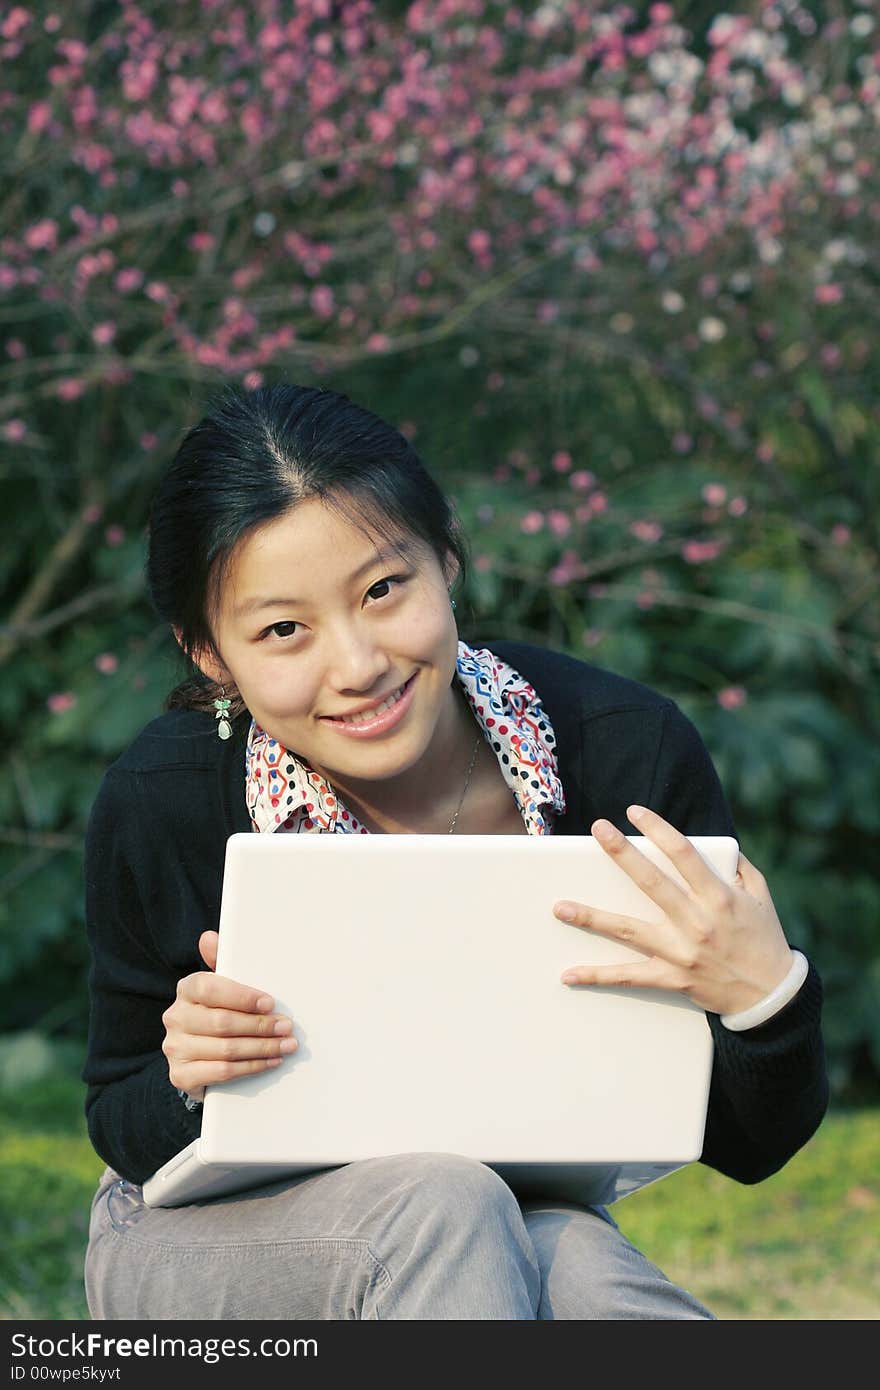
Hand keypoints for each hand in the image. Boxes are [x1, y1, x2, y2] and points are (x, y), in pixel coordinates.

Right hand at [161, 930, 296, 1100]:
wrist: (199, 1058)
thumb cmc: (216, 1014)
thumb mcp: (221, 987)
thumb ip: (221, 963)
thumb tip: (209, 937)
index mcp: (186, 989)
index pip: (209, 988)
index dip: (241, 996)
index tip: (269, 1003)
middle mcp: (175, 1017)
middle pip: (222, 1022)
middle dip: (260, 1026)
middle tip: (287, 1027)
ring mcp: (175, 1048)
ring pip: (225, 1049)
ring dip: (262, 1048)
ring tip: (286, 1045)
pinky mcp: (180, 1075)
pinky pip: (221, 1072)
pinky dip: (251, 1067)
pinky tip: (270, 1062)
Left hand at [553, 806, 794, 1015]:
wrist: (772, 996)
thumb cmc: (765, 939)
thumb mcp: (761, 895)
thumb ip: (738, 866)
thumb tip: (717, 843)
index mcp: (719, 896)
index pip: (683, 854)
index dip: (658, 829)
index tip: (634, 811)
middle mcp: (697, 921)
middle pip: (651, 882)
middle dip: (622, 854)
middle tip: (598, 830)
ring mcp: (681, 951)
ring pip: (629, 930)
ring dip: (592, 917)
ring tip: (560, 907)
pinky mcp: (672, 977)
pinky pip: (629, 977)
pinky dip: (597, 976)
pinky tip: (568, 974)